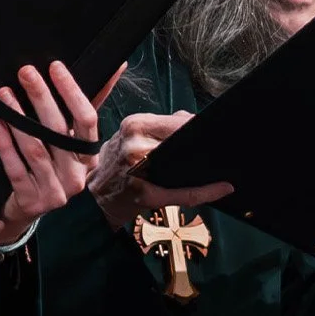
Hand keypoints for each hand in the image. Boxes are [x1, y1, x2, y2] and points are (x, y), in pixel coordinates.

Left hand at [0, 60, 103, 233]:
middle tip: (25, 72)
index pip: (87, 119)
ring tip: (4, 94)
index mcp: (90, 156)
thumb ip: (90, 103)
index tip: (55, 67)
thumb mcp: (73, 138)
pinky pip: (16, 169)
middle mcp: (77, 175)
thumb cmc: (52, 164)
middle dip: (41, 97)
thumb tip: (116, 65)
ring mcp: (55, 191)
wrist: (27, 208)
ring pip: (35, 149)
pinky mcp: (31, 201)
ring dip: (18, 118)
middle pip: (59, 130)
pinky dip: (5, 145)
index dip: (71, 91)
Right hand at [90, 112, 231, 232]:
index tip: (214, 131)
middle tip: (217, 148)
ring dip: (203, 166)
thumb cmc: (114, 166)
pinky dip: (207, 192)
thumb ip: (157, 126)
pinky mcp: (147, 194)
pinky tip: (221, 188)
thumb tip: (191, 118)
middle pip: (183, 140)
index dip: (197, 126)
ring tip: (212, 167)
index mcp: (134, 125)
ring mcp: (139, 169)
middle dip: (201, 145)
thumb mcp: (129, 136)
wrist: (93, 197)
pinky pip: (185, 193)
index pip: (177, 120)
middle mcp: (135, 144)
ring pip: (186, 164)